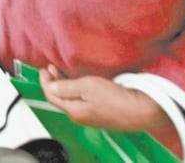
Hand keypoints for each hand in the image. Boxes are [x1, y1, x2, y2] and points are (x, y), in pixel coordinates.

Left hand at [38, 65, 166, 131]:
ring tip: (61, 72)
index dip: (45, 82)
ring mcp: (91, 115)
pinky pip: (82, 99)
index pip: (52, 96)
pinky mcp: (101, 112)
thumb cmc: (115, 98)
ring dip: (64, 84)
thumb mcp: (87, 87)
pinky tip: (79, 82)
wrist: (141, 110)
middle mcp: (80, 116)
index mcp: (74, 111)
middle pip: (61, 98)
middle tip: (51, 67)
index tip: (44, 69)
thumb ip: (67, 88)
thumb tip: (51, 87)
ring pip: (71, 98)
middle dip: (54, 82)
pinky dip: (76, 89)